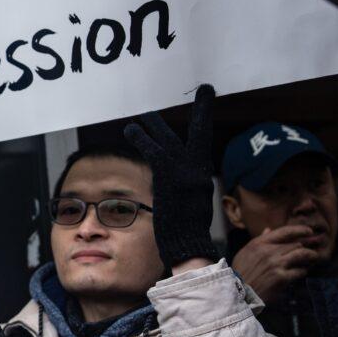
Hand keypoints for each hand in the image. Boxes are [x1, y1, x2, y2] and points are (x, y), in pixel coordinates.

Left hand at [124, 84, 216, 271]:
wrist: (188, 247)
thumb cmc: (187, 232)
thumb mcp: (193, 205)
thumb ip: (188, 187)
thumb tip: (183, 183)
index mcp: (203, 177)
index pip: (203, 145)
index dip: (204, 125)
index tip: (207, 108)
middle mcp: (198, 172)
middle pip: (201, 133)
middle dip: (204, 109)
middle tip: (206, 88)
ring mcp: (186, 174)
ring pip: (171, 139)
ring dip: (156, 124)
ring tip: (145, 112)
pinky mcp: (170, 178)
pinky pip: (154, 152)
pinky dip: (141, 139)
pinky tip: (130, 129)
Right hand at [231, 225, 321, 302]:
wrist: (238, 291)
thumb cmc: (241, 271)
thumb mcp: (245, 252)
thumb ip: (259, 240)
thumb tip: (269, 230)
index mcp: (259, 243)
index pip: (284, 231)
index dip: (299, 230)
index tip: (308, 231)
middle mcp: (268, 251)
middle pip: (295, 244)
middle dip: (304, 247)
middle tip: (309, 251)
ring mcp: (276, 264)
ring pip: (301, 254)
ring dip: (310, 256)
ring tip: (313, 258)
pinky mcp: (281, 277)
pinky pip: (300, 271)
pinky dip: (303, 271)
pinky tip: (302, 271)